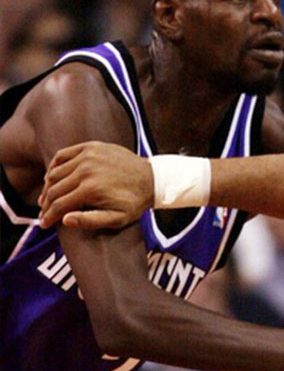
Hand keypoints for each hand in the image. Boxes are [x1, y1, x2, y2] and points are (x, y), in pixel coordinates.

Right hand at [38, 141, 152, 229]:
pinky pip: (63, 155)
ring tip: (46, 199)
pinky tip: (52, 177)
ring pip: (55, 173)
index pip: (59, 204)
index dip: (49, 216)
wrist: (152, 178)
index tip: (44, 224)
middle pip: (54, 189)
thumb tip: (64, 220)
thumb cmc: (134, 201)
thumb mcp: (117, 219)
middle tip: (43, 213)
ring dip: (47, 187)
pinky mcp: (90, 147)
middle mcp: (85, 170)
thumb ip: (90, 221)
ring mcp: (87, 155)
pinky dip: (54, 166)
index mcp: (91, 189)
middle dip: (46, 204)